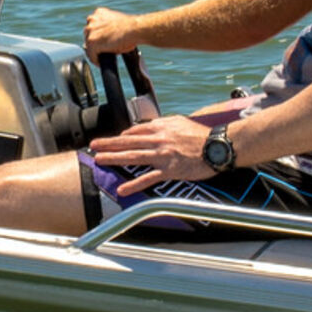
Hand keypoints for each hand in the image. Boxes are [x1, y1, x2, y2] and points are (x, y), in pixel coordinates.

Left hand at [83, 6, 143, 56]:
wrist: (135, 29)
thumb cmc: (131, 27)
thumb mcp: (116, 23)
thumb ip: (107, 27)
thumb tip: (105, 40)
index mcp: (99, 13)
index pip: (92, 27)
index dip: (97, 36)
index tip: (102, 43)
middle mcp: (92, 20)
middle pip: (88, 36)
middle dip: (95, 44)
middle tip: (103, 51)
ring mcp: (91, 31)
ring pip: (88, 46)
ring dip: (94, 52)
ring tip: (101, 57)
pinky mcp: (92, 42)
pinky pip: (91, 55)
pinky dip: (95, 60)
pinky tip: (100, 63)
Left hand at [92, 114, 214, 196]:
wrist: (218, 145)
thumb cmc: (202, 134)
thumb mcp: (180, 122)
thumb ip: (164, 124)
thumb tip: (151, 126)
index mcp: (161, 127)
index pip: (136, 130)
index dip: (123, 136)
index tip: (115, 140)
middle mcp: (159, 140)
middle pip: (128, 141)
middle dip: (109, 144)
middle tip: (94, 146)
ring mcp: (163, 155)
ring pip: (133, 156)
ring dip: (114, 158)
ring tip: (99, 160)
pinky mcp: (170, 170)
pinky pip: (148, 178)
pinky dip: (134, 184)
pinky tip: (123, 189)